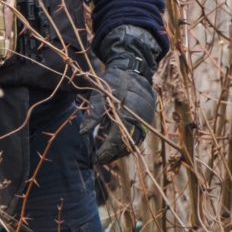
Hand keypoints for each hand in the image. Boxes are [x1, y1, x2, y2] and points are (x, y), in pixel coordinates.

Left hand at [80, 25, 159, 164]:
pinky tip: (117, 148)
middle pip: (126, 144)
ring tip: (105, 157)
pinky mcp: (147, 120)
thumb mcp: (101, 93)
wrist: (134, 70)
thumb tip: (83, 133)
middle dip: (112, 154)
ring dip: (120, 152)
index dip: (106, 151)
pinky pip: (138, 137)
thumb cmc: (115, 81)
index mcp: (128, 112)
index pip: (117, 138)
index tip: (96, 159)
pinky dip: (127, 144)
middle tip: (98, 161)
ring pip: (133, 143)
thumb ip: (94, 113)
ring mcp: (146, 120)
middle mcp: (140, 119)